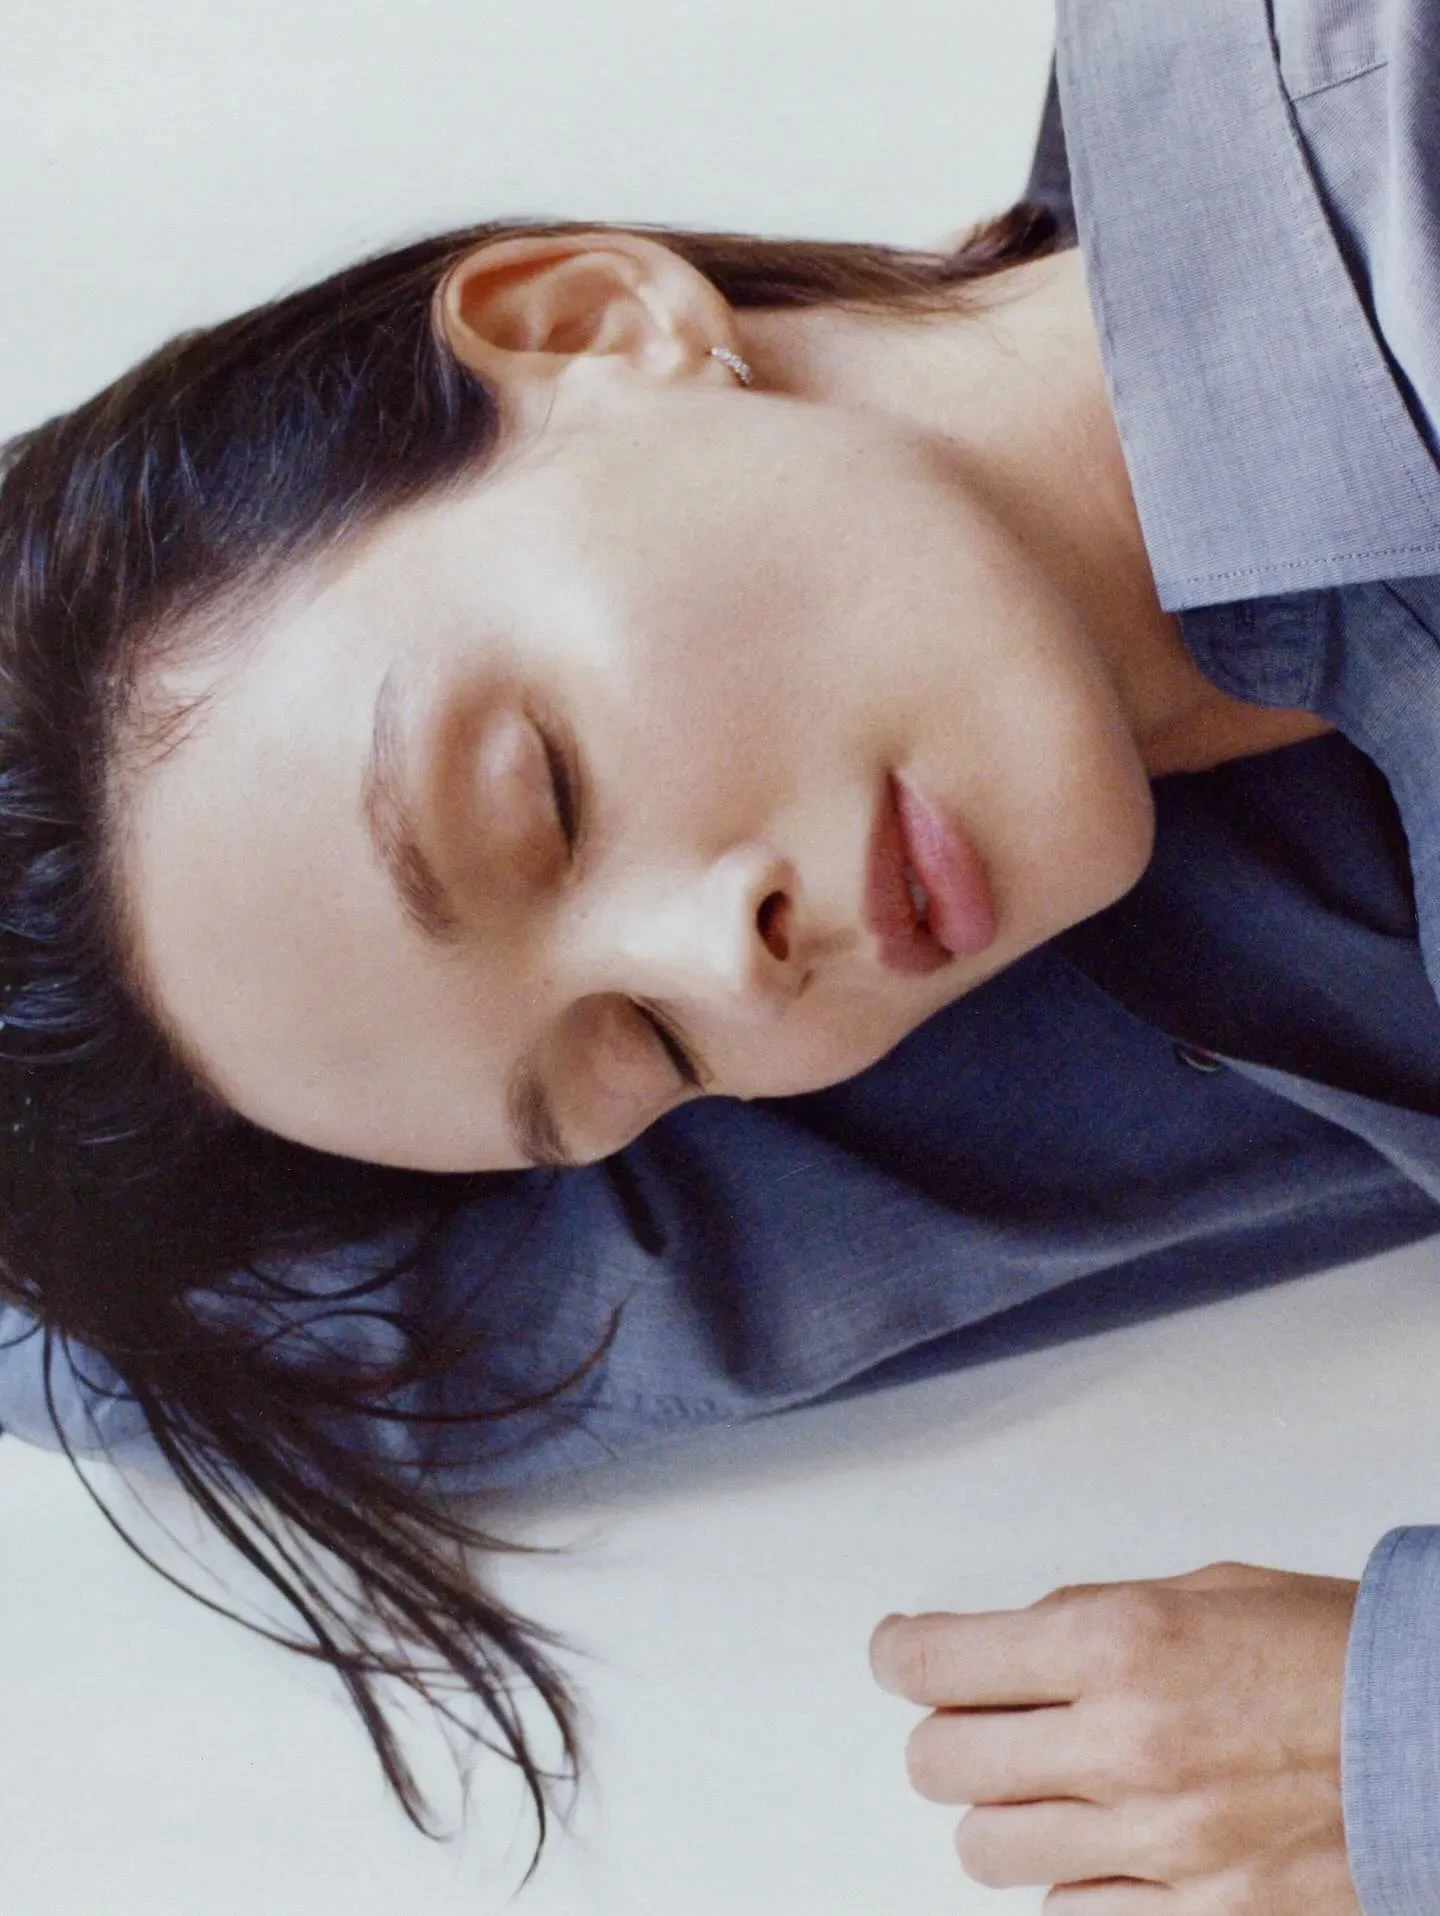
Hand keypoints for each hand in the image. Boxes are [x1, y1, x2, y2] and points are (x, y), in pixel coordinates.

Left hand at [869, 1561, 1360, 1912]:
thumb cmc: (1339, 1656)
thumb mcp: (1204, 1590)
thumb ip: (1096, 1613)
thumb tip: (1017, 1639)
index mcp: (1120, 1641)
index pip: (937, 1659)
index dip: (899, 1654)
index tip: (899, 1651)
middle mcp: (1126, 1742)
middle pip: (941, 1762)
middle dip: (943, 1734)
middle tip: (974, 1719)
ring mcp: (1159, 1842)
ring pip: (987, 1849)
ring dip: (1001, 1813)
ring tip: (1046, 1786)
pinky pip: (1071, 1913)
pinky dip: (1073, 1881)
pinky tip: (1106, 1845)